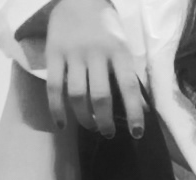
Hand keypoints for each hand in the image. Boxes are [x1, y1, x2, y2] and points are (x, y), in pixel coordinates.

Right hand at [46, 0, 144, 137]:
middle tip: (108, 133)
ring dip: (85, 118)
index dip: (134, 112)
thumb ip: (129, 77)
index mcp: (118, 52)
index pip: (128, 87)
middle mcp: (96, 53)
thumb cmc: (106, 30)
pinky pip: (53, 87)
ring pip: (76, 95)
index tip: (137, 133)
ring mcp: (73, 54)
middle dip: (105, 121)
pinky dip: (57, 109)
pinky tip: (62, 125)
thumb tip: (142, 109)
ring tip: (91, 126)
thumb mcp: (123, 49)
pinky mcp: (53, 54)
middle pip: (100, 96)